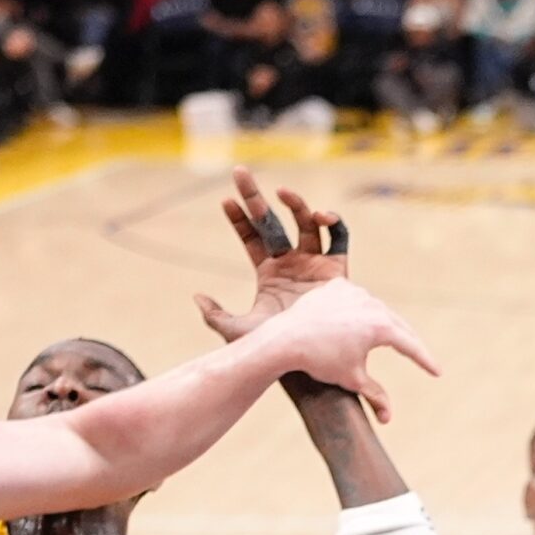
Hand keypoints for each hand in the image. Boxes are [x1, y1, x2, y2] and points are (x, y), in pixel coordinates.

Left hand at [195, 173, 350, 341]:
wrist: (307, 362)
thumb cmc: (273, 350)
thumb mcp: (237, 333)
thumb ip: (215, 315)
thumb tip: (196, 297)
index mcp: (268, 273)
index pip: (252, 238)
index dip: (239, 218)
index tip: (225, 201)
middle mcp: (291, 263)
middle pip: (272, 221)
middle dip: (256, 197)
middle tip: (240, 172)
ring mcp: (314, 264)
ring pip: (305, 223)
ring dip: (296, 204)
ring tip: (282, 192)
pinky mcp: (337, 270)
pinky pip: (339, 238)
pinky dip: (334, 223)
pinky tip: (321, 216)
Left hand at [256, 276, 437, 424]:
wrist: (285, 340)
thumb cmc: (319, 362)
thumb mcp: (351, 380)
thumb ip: (374, 396)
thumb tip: (388, 418)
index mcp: (381, 327)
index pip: (410, 346)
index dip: (425, 361)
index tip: (437, 372)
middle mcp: (372, 304)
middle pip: (397, 324)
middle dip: (408, 342)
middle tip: (419, 356)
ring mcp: (355, 291)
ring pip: (375, 309)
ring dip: (382, 322)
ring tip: (389, 336)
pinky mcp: (337, 286)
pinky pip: (353, 299)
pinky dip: (358, 310)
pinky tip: (359, 319)